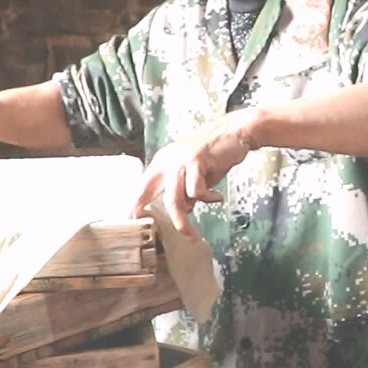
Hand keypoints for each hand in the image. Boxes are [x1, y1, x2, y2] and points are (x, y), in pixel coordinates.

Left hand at [130, 111, 257, 237]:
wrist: (236, 132)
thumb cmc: (216, 154)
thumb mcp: (196, 174)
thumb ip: (186, 191)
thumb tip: (184, 210)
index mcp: (162, 162)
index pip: (141, 187)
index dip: (133, 205)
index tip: (130, 222)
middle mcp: (166, 160)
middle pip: (148, 193)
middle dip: (144, 213)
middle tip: (150, 233)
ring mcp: (179, 159)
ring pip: (173, 199)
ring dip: (182, 221)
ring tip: (193, 235)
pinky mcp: (195, 160)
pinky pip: (196, 191)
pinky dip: (208, 198)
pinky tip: (218, 197)